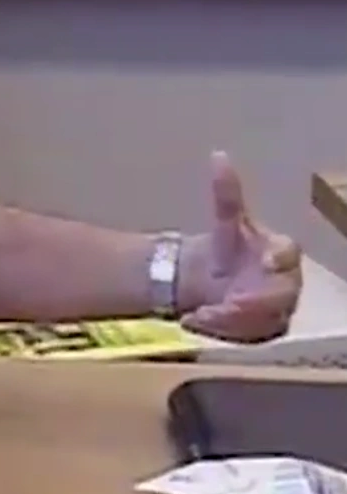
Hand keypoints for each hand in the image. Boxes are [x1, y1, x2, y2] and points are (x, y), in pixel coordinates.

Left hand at [177, 151, 301, 341]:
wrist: (211, 277)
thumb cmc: (226, 247)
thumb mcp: (223, 221)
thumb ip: (225, 193)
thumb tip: (218, 156)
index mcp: (281, 253)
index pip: (290, 253)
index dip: (280, 256)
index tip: (266, 259)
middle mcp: (287, 283)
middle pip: (283, 295)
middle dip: (257, 300)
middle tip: (228, 302)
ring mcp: (278, 309)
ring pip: (268, 320)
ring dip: (238, 320)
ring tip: (205, 314)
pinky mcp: (265, 331)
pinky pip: (254, 337)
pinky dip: (230, 333)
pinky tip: (204, 322)